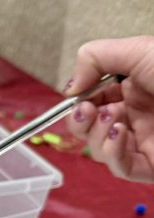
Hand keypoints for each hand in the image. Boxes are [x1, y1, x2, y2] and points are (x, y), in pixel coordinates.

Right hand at [67, 35, 153, 181]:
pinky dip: (111, 153)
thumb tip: (70, 86)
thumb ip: (95, 58)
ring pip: (101, 149)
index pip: (93, 99)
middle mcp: (138, 114)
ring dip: (96, 134)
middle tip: (85, 110)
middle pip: (90, 127)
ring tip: (111, 118)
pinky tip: (118, 134)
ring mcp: (145, 140)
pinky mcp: (152, 164)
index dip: (78, 99)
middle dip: (79, 120)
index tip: (75, 95)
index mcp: (136, 86)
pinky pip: (120, 167)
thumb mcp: (138, 50)